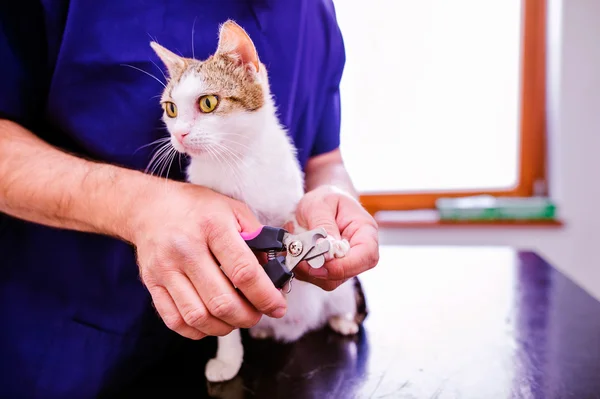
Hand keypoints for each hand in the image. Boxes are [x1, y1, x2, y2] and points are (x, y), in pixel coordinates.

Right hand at [129, 182, 286, 339]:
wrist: (150, 206)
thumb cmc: (198, 208)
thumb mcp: (233, 210)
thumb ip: (257, 238)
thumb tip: (276, 271)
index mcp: (212, 226)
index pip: (244, 271)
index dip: (266, 296)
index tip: (278, 307)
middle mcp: (186, 249)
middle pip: (221, 301)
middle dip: (248, 317)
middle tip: (258, 314)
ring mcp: (165, 268)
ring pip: (198, 316)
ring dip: (225, 327)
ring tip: (237, 319)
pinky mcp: (151, 283)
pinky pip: (175, 321)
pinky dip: (199, 330)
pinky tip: (213, 321)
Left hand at [292, 185, 378, 290]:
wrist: (321, 202)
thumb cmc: (325, 199)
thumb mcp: (320, 204)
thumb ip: (322, 225)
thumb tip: (324, 249)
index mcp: (365, 231)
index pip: (367, 256)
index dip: (346, 265)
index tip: (322, 264)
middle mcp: (359, 251)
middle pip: (347, 273)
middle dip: (321, 270)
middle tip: (298, 257)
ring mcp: (345, 263)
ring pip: (329, 280)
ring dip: (307, 270)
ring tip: (294, 248)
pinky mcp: (330, 269)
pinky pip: (317, 278)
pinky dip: (302, 269)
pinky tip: (296, 252)